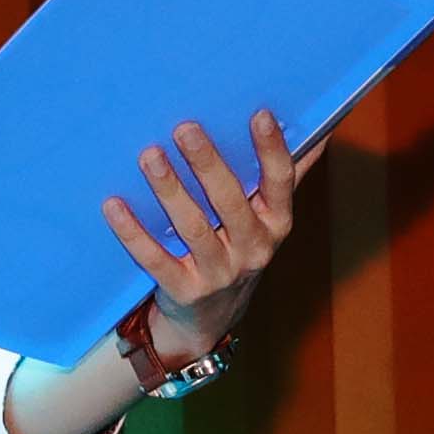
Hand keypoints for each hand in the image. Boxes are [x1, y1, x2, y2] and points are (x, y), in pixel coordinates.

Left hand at [107, 109, 309, 372]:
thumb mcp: (265, 218)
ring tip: (149, 156)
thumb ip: (285, 175)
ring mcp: (219, 274)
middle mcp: (253, 249)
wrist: (208, 319)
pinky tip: (113, 205)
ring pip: (194, 227)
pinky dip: (132, 233)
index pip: (280, 182)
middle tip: (185, 128)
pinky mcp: (185, 291)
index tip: (260, 114)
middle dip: (208, 163)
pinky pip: (156, 260)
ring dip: (170, 190)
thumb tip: (320, 128)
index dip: (272, 150)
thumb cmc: (236, 249)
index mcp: (276, 223)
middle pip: (231, 202)